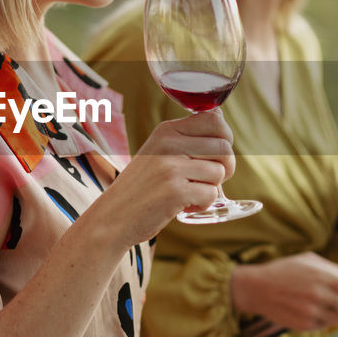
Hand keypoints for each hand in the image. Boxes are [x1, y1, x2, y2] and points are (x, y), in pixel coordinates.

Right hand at [86, 109, 235, 248]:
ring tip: (188, 193)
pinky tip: (183, 205)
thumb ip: (186, 138)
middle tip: (205, 180)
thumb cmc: (142, 187)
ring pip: (220, 172)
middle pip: (224, 147)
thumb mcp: (158, 152)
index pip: (215, 119)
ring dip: (211, 188)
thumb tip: (221, 123)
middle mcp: (169, 143)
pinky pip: (212, 194)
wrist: (112, 217)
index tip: (215, 155)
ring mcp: (171, 167)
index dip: (225, 138)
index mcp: (167, 130)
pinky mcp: (175, 192)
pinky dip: (203, 204)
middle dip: (224, 167)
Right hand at [230, 252, 337, 331]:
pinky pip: (325, 325)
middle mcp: (322, 296)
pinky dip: (322, 318)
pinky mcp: (306, 325)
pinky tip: (308, 308)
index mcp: (325, 277)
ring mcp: (314, 312)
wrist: (257, 288)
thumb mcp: (309, 261)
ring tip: (321, 301)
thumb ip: (332, 270)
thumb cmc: (284, 270)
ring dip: (337, 311)